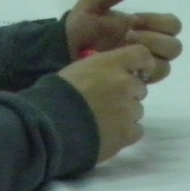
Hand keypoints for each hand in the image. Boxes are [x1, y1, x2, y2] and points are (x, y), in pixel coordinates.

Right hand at [57, 45, 152, 162]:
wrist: (47, 128)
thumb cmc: (55, 96)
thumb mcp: (77, 70)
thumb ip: (102, 70)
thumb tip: (112, 75)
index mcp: (111, 64)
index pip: (142, 55)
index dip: (142, 65)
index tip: (137, 73)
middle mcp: (124, 83)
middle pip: (140, 88)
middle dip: (128, 95)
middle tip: (106, 104)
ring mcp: (128, 109)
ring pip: (137, 110)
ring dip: (125, 115)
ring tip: (101, 122)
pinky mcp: (126, 133)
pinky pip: (136, 131)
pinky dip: (124, 133)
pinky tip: (106, 135)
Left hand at [65, 0, 182, 83]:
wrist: (58, 53)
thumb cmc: (78, 28)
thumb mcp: (93, 3)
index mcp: (144, 26)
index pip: (172, 25)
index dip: (159, 23)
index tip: (135, 21)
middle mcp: (147, 46)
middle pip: (174, 47)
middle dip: (155, 41)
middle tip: (128, 37)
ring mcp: (140, 66)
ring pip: (164, 66)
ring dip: (148, 59)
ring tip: (122, 54)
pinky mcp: (130, 83)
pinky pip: (148, 83)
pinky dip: (138, 76)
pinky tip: (119, 68)